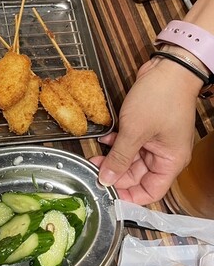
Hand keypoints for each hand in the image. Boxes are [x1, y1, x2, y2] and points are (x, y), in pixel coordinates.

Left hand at [90, 56, 200, 204]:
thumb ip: (119, 158)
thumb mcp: (135, 131)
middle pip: (137, 176)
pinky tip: (104, 140)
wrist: (168, 68)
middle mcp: (164, 155)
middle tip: (94, 172)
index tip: (108, 195)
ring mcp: (155, 142)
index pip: (151, 192)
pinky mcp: (146, 129)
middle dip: (115, 174)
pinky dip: (117, 143)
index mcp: (170, 162)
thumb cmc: (160, 98)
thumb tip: (106, 179)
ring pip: (130, 159)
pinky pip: (129, 143)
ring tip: (95, 156)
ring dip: (113, 158)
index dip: (130, 196)